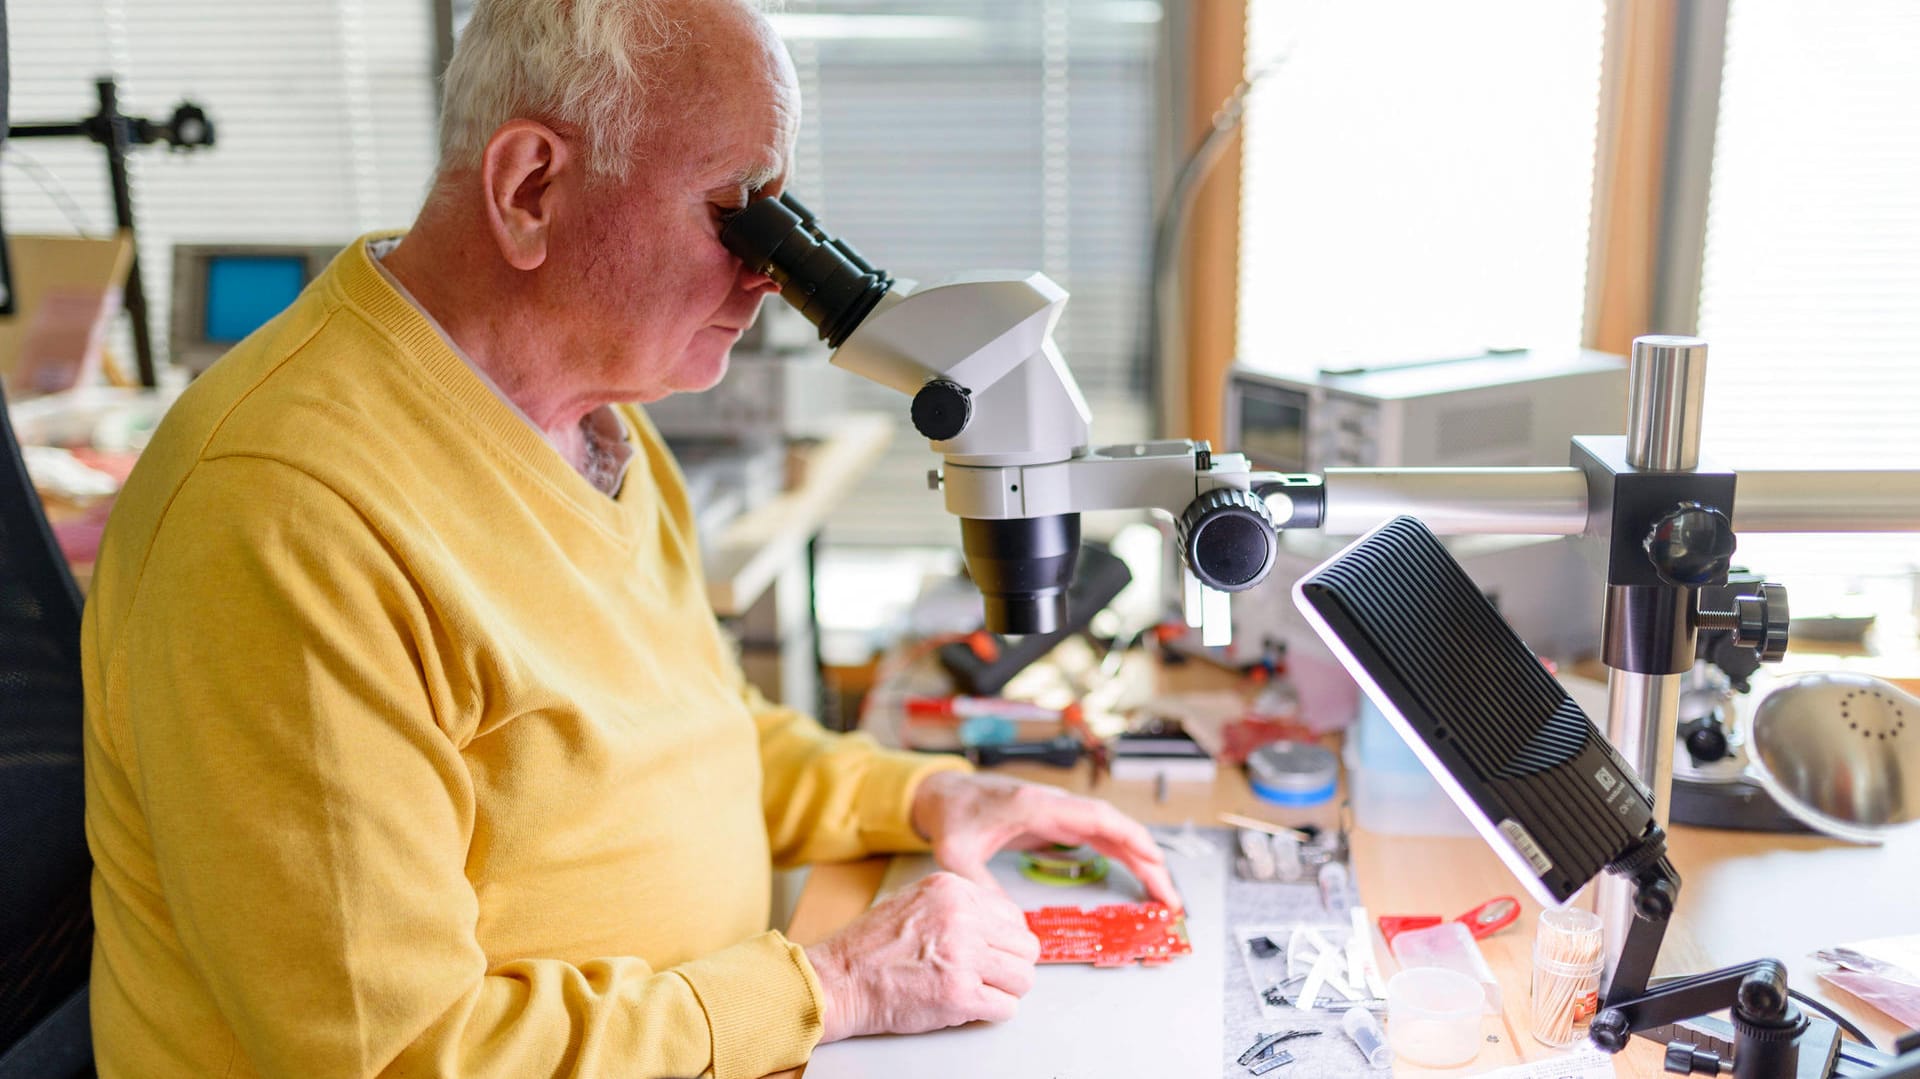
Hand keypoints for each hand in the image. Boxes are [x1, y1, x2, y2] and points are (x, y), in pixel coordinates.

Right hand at [805, 871, 1038, 1042]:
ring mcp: (962, 956)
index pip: (1013, 916)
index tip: (992, 953)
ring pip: (1023, 978)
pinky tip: (968, 1006)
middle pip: (1025, 947)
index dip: (1005, 941)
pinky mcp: (959, 995)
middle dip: (1010, 966)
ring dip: (1005, 990)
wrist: (838, 980)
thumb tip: (1001, 926)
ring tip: (978, 991)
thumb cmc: (869, 948)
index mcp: (953, 890)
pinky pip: (1006, 1008)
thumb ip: (959, 907)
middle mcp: (962, 917)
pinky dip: (992, 1013)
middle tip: (988, 976)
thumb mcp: (917, 901)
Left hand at [909, 771, 1181, 910]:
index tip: (1155, 860)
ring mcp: (1059, 812)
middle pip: (1114, 827)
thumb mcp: (956, 854)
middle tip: (1169, 896)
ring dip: (1140, 859)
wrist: (943, 794)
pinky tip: (1138, 874)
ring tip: (1163, 893)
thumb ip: (980, 885)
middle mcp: (1055, 805)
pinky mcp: (1057, 822)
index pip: (1095, 816)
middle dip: (1147, 859)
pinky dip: (1122, 855)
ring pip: (1111, 833)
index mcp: (1035, 805)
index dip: (1129, 836)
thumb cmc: (951, 817)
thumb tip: (1010, 924)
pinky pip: (1099, 837)